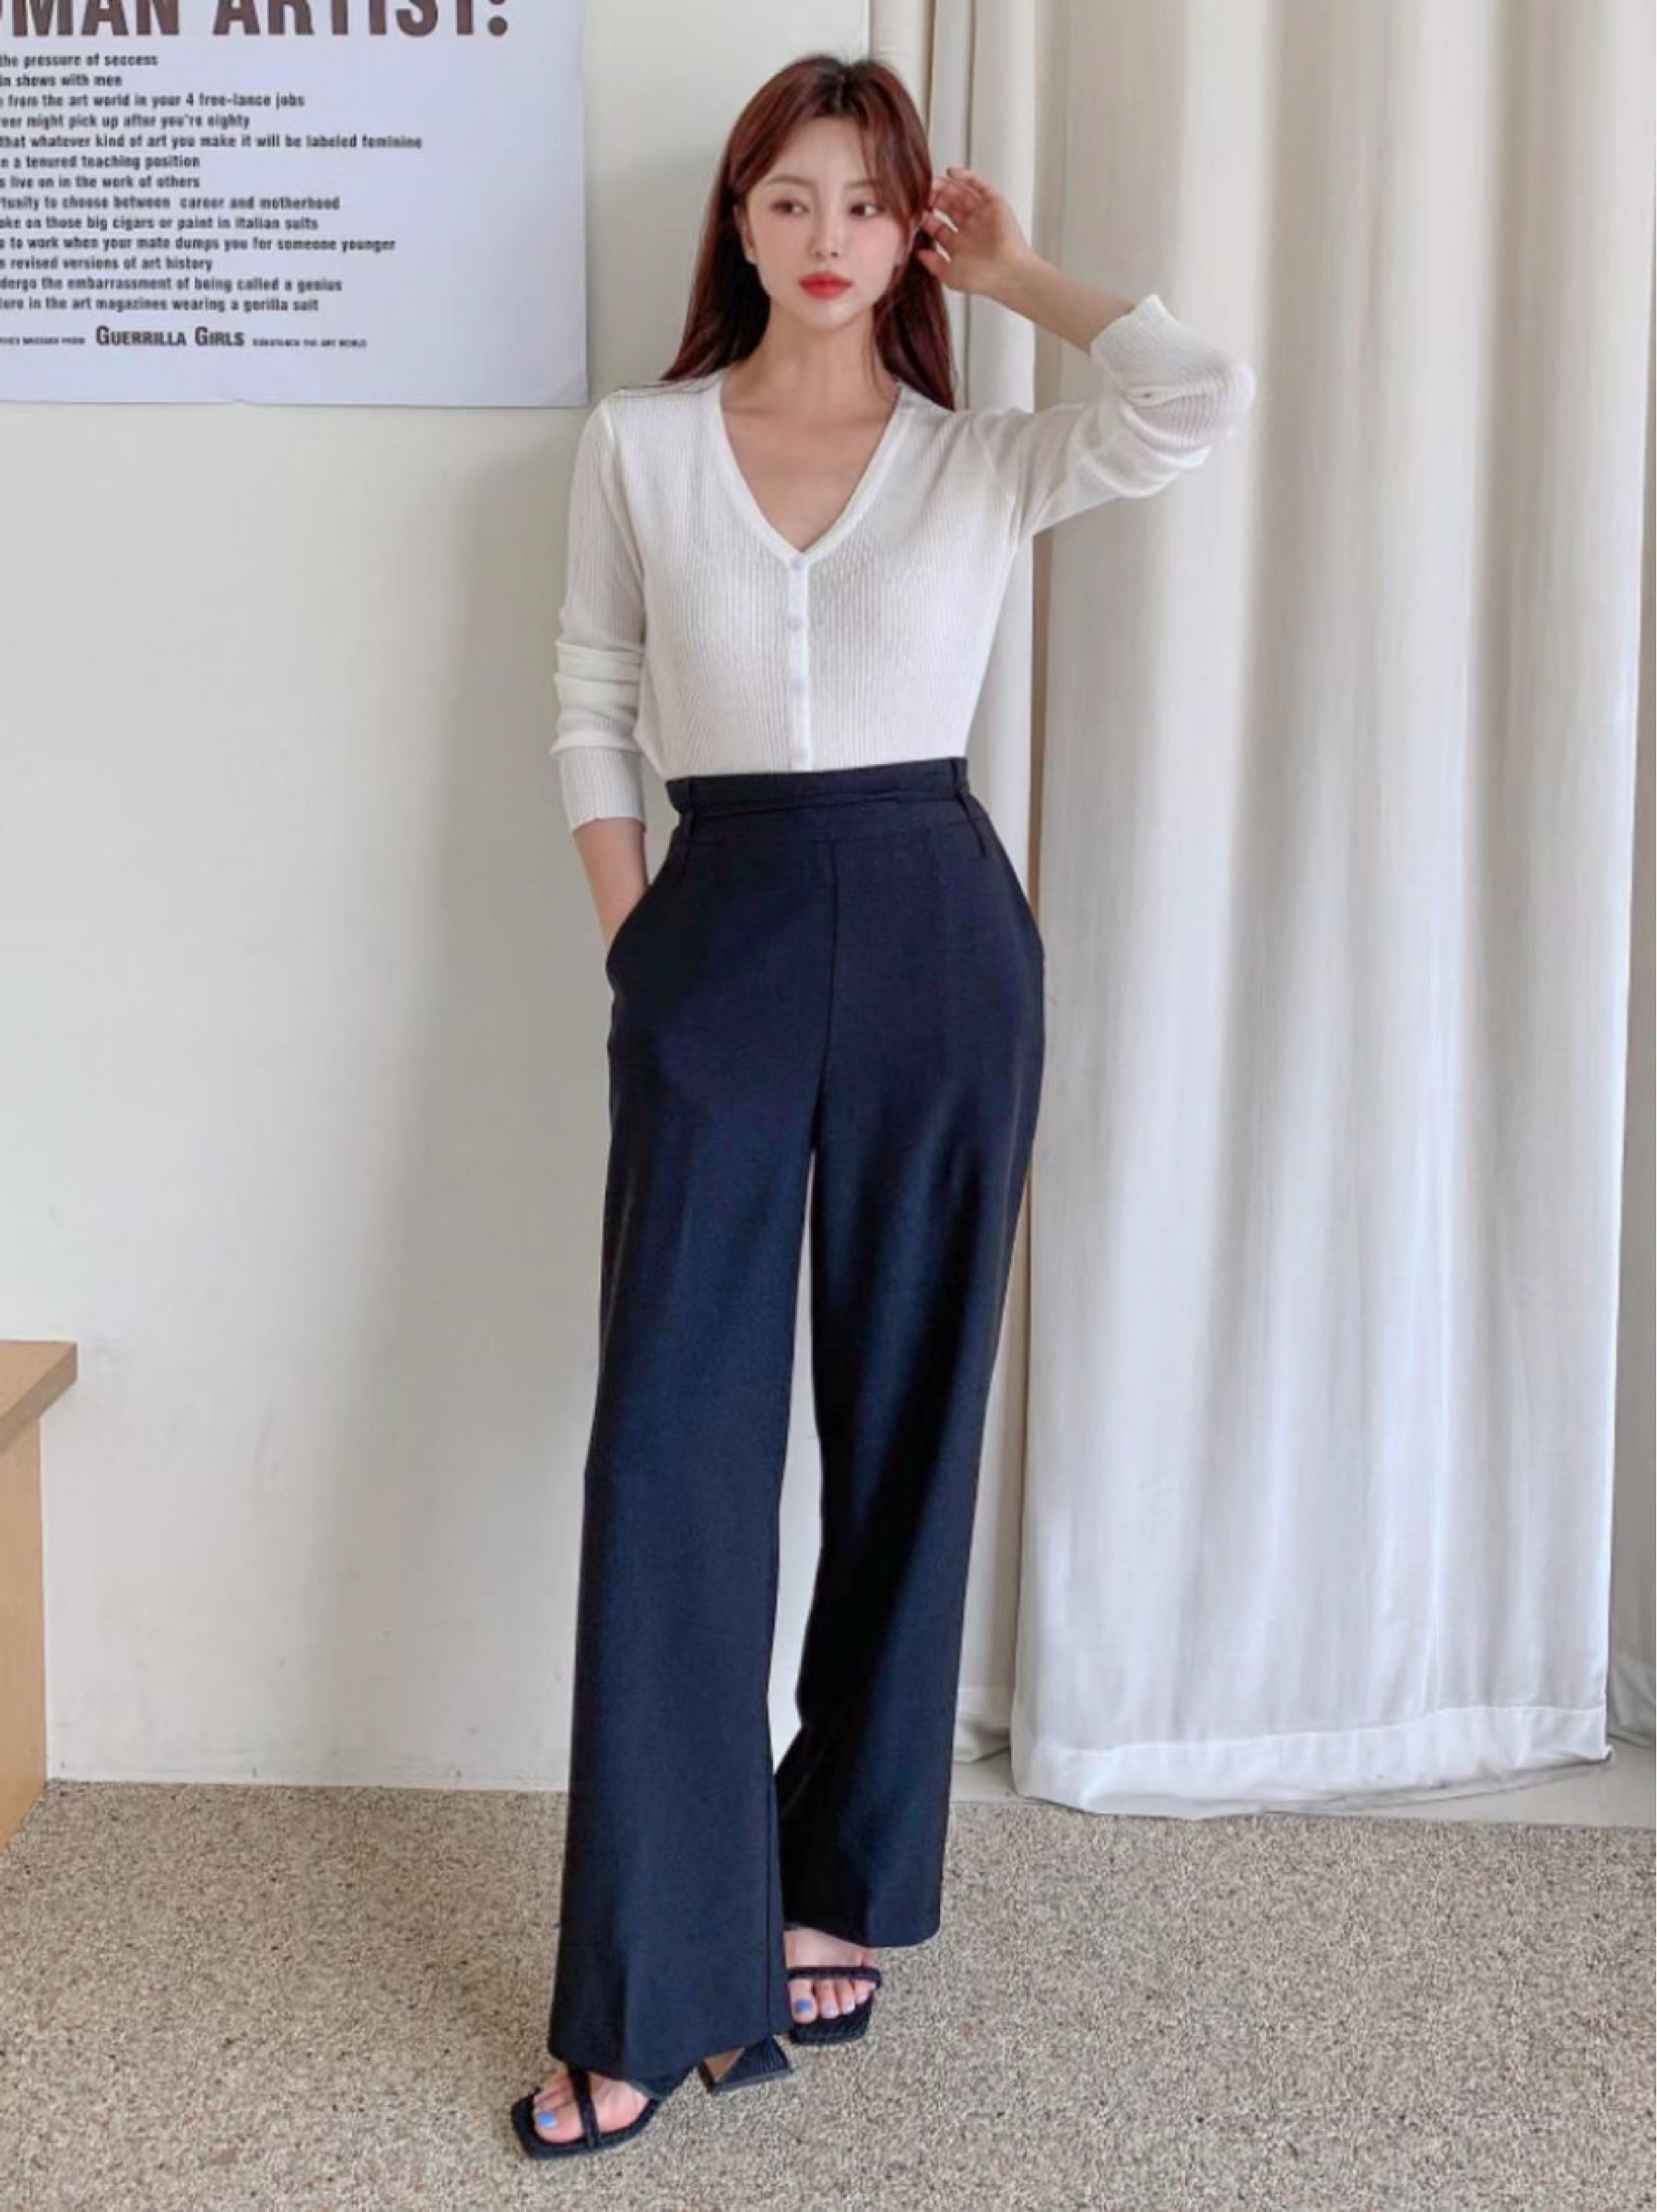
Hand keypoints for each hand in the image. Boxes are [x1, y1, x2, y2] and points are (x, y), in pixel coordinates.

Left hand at [913, 165, 1033, 297]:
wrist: (1007, 272)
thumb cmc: (983, 278)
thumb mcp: (949, 275)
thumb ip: (932, 263)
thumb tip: (918, 253)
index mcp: (960, 246)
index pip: (939, 227)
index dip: (926, 218)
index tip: (912, 211)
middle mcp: (971, 229)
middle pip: (949, 208)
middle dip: (934, 199)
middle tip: (920, 192)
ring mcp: (983, 215)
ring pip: (961, 194)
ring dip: (946, 187)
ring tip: (931, 181)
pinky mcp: (995, 204)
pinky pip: (980, 186)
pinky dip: (966, 177)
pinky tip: (951, 172)